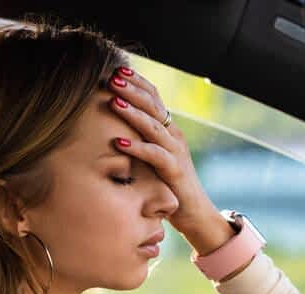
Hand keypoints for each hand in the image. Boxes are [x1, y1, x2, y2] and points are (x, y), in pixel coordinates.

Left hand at [105, 67, 217, 235]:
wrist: (193, 213)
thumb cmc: (167, 185)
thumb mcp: (151, 157)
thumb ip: (139, 140)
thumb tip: (110, 127)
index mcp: (168, 129)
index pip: (154, 97)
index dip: (137, 82)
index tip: (117, 69)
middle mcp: (174, 136)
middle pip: (154, 105)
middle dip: (132, 89)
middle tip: (112, 77)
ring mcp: (176, 152)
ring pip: (154, 126)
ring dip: (133, 112)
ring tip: (114, 101)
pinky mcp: (174, 171)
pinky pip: (156, 155)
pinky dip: (137, 148)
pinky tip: (119, 142)